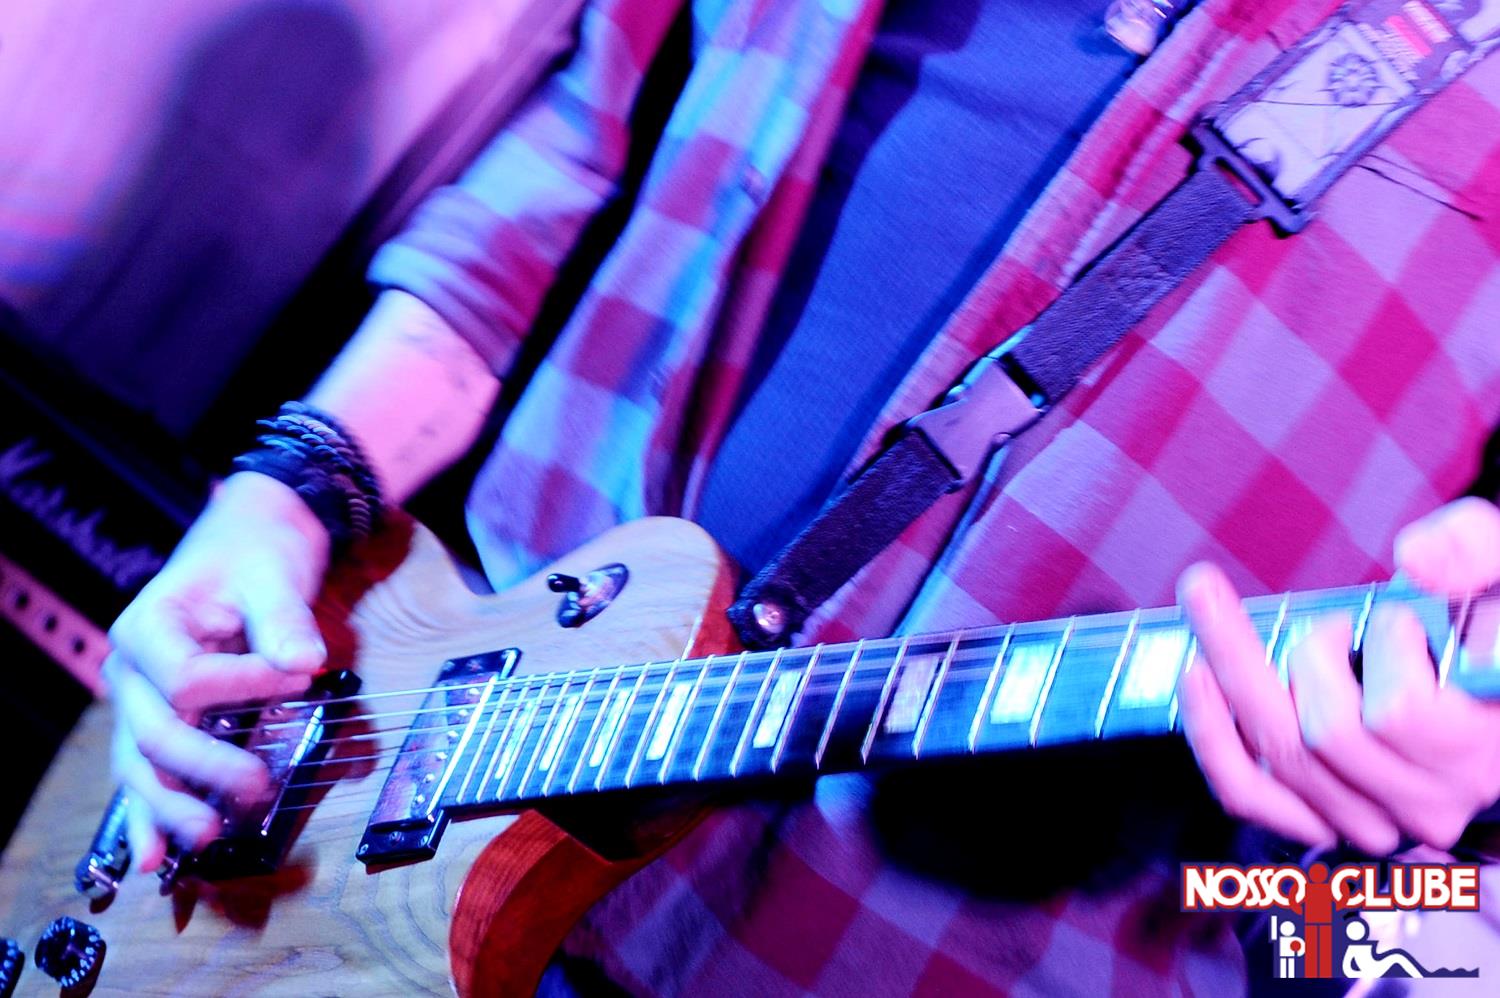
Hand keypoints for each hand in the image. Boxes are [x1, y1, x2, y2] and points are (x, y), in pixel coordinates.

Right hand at [105, 472, 330, 871]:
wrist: (253, 535)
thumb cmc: (259, 550)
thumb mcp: (274, 573)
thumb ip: (284, 618)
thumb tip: (303, 659)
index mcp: (149, 628)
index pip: (188, 682)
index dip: (246, 686)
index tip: (304, 673)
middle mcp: (132, 670)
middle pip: (154, 734)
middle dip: (203, 768)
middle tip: (257, 786)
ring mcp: (142, 700)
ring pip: (141, 764)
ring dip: (168, 807)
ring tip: (202, 838)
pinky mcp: (166, 718)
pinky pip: (149, 770)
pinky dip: (150, 813)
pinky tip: (153, 858)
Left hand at [1178, 496, 1499, 853]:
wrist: (1482, 688)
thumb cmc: (1485, 625)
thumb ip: (1474, 548)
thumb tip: (1417, 556)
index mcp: (1484, 742)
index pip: (1402, 710)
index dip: (1385, 645)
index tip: (1396, 616)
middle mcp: (1434, 798)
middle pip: (1325, 732)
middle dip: (1305, 652)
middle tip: (1302, 612)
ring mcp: (1380, 820)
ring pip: (1284, 753)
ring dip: (1265, 679)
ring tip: (1301, 642)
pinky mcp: (1327, 823)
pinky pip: (1247, 792)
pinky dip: (1212, 732)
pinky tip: (1196, 675)